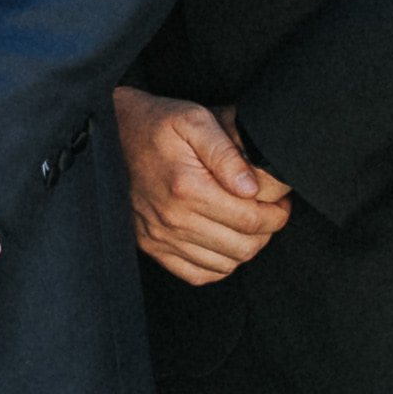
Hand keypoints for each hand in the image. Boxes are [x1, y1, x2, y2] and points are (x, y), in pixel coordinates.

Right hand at [112, 88, 294, 282]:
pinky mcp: (151, 245)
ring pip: (224, 265)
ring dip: (245, 248)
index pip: (250, 220)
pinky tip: (223, 243)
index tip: (281, 202)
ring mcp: (160, 237)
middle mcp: (172, 219)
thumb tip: (252, 188)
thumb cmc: (156, 123)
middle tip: (271, 212)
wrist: (111, 134)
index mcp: (187, 188)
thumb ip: (226, 152)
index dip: (277, 215)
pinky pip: (196, 274)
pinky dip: (218, 266)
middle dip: (267, 232)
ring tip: (249, 225)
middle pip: (242, 247)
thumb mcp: (194, 119)